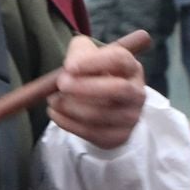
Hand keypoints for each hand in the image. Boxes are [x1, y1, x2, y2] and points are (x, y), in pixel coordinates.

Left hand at [49, 35, 146, 150]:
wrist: (100, 104)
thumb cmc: (92, 73)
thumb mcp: (86, 54)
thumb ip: (78, 53)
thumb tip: (70, 69)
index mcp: (131, 67)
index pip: (120, 59)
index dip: (94, 62)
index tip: (69, 66)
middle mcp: (136, 92)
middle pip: (119, 89)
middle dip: (86, 87)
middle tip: (62, 84)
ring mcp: (131, 117)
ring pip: (100, 114)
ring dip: (70, 106)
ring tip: (53, 99)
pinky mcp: (119, 136)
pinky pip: (91, 132)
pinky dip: (68, 123)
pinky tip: (55, 113)